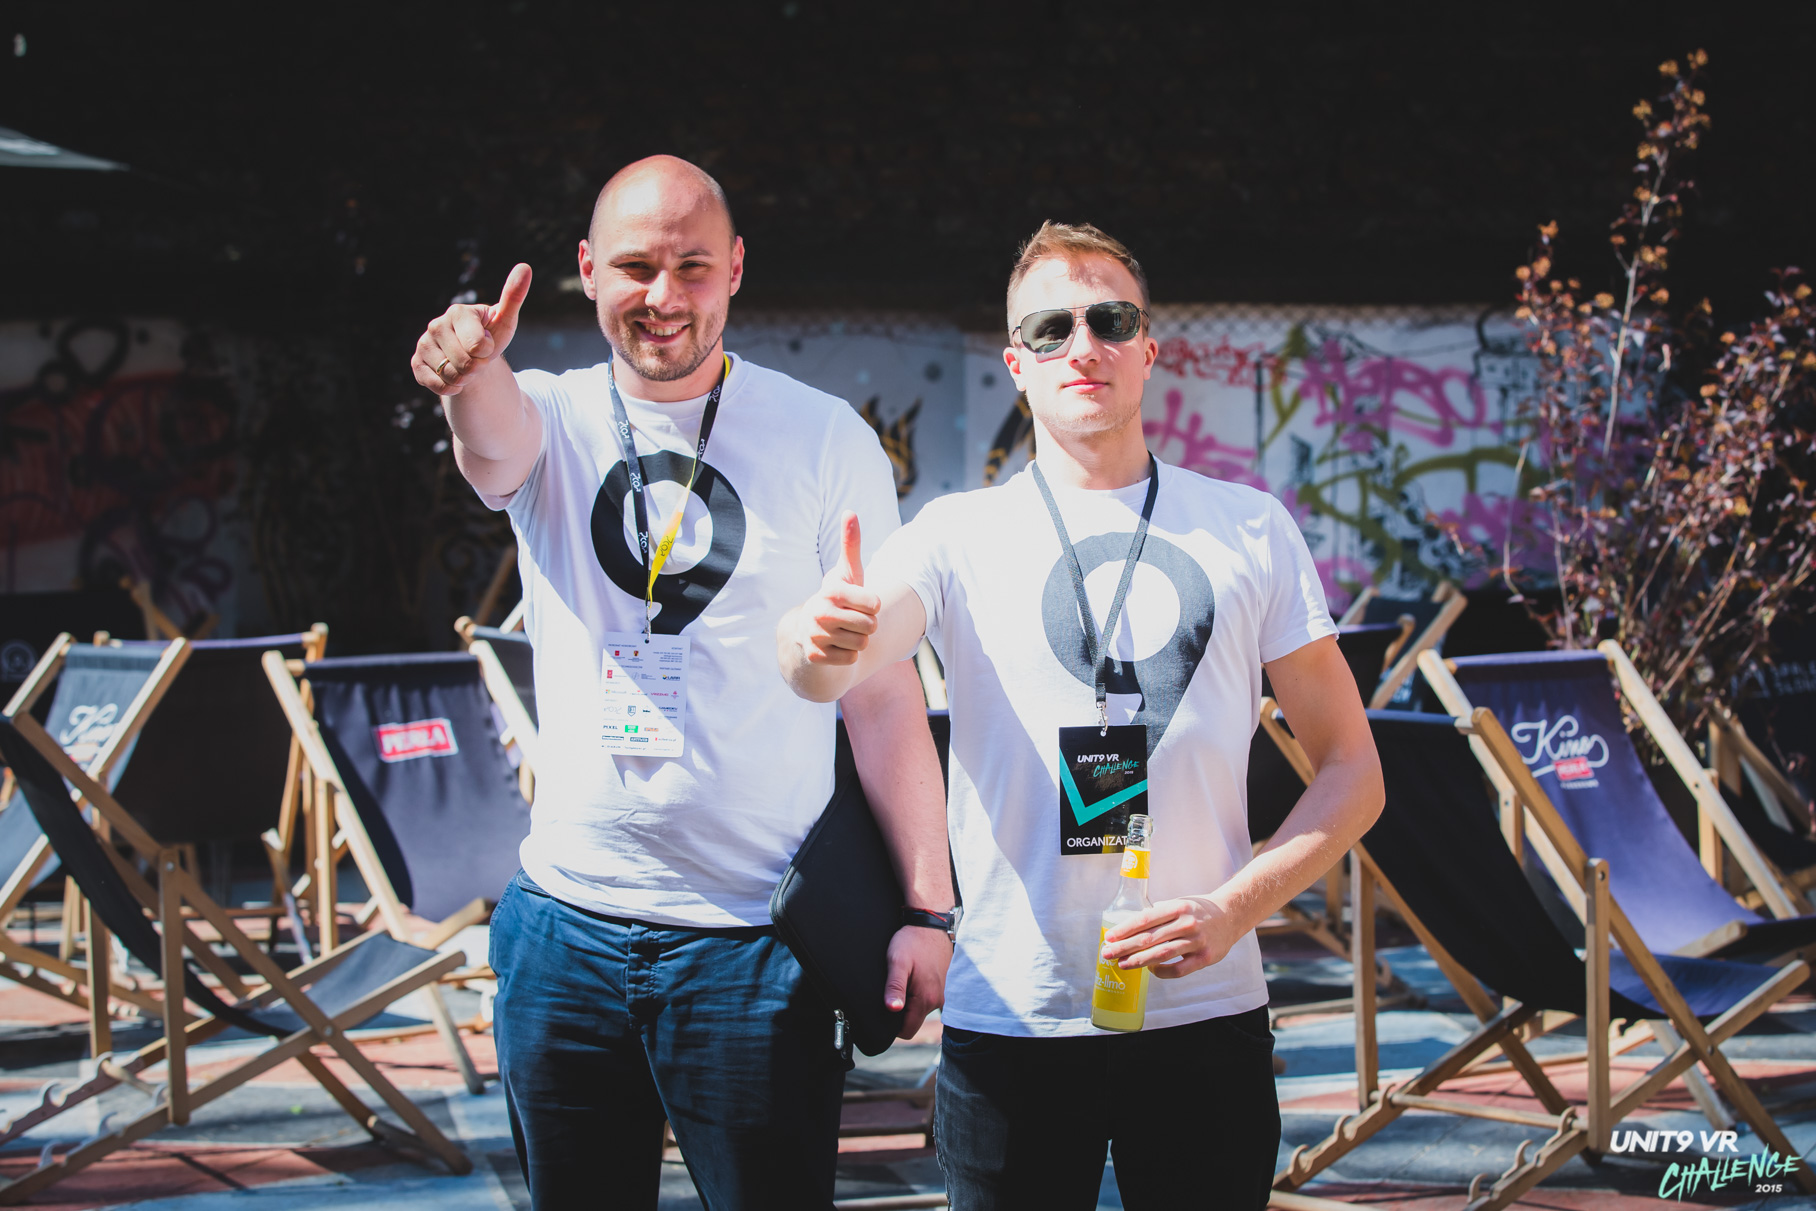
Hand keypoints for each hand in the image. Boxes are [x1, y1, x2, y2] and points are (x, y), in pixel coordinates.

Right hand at [411, 263, 531, 396]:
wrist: (473, 357)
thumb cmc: (491, 335)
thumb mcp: (505, 320)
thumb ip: (514, 296)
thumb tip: (525, 267)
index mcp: (457, 312)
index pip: (478, 346)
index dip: (487, 352)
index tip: (486, 344)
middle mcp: (436, 325)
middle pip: (465, 364)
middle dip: (477, 367)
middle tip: (477, 358)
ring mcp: (423, 344)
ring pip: (451, 376)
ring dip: (465, 378)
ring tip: (466, 366)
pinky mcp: (416, 363)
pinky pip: (439, 385)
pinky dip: (452, 387)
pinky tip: (454, 376)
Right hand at [794, 512, 880, 665]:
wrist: (807, 628)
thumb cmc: (837, 597)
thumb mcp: (846, 572)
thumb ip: (850, 543)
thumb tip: (850, 512)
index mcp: (831, 591)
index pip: (875, 604)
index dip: (872, 605)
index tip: (860, 601)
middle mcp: (819, 613)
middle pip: (871, 627)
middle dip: (867, 625)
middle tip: (852, 619)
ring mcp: (815, 636)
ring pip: (862, 644)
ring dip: (858, 640)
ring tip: (843, 631)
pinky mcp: (814, 656)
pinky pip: (851, 659)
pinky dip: (848, 655)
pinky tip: (835, 645)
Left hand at [883, 924, 949, 1038]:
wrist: (930, 925)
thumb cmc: (912, 941)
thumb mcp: (897, 962)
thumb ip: (895, 987)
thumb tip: (892, 1009)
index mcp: (926, 999)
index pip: (907, 1031)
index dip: (893, 1026)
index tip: (886, 1008)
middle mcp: (938, 1000)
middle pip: (914, 1021)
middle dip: (901, 1013)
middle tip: (892, 990)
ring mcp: (942, 993)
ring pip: (920, 1009)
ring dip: (909, 1001)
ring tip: (903, 980)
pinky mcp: (943, 986)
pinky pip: (927, 999)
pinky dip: (918, 993)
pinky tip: (913, 977)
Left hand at [1101, 895, 1238, 978]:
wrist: (1232, 915)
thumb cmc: (1199, 910)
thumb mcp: (1180, 903)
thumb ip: (1159, 913)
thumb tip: (1132, 925)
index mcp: (1178, 907)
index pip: (1145, 920)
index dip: (1125, 930)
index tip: (1110, 937)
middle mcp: (1187, 923)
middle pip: (1150, 938)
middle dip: (1125, 947)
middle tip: (1107, 953)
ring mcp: (1197, 941)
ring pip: (1162, 954)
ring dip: (1139, 961)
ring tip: (1123, 964)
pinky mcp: (1205, 958)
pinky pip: (1178, 969)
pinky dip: (1162, 972)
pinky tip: (1150, 970)